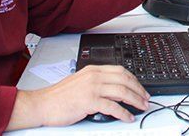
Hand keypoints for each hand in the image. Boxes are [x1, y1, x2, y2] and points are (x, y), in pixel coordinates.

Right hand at [6, 65, 149, 129]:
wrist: (43, 104)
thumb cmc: (59, 96)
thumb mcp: (81, 82)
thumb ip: (97, 82)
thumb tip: (115, 91)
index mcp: (93, 70)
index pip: (120, 71)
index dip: (134, 80)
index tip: (141, 88)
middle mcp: (94, 76)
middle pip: (125, 80)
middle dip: (138, 90)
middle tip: (146, 99)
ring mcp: (92, 88)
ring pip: (122, 92)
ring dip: (135, 100)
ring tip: (141, 107)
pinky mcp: (89, 101)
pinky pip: (112, 107)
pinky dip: (123, 113)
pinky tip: (127, 117)